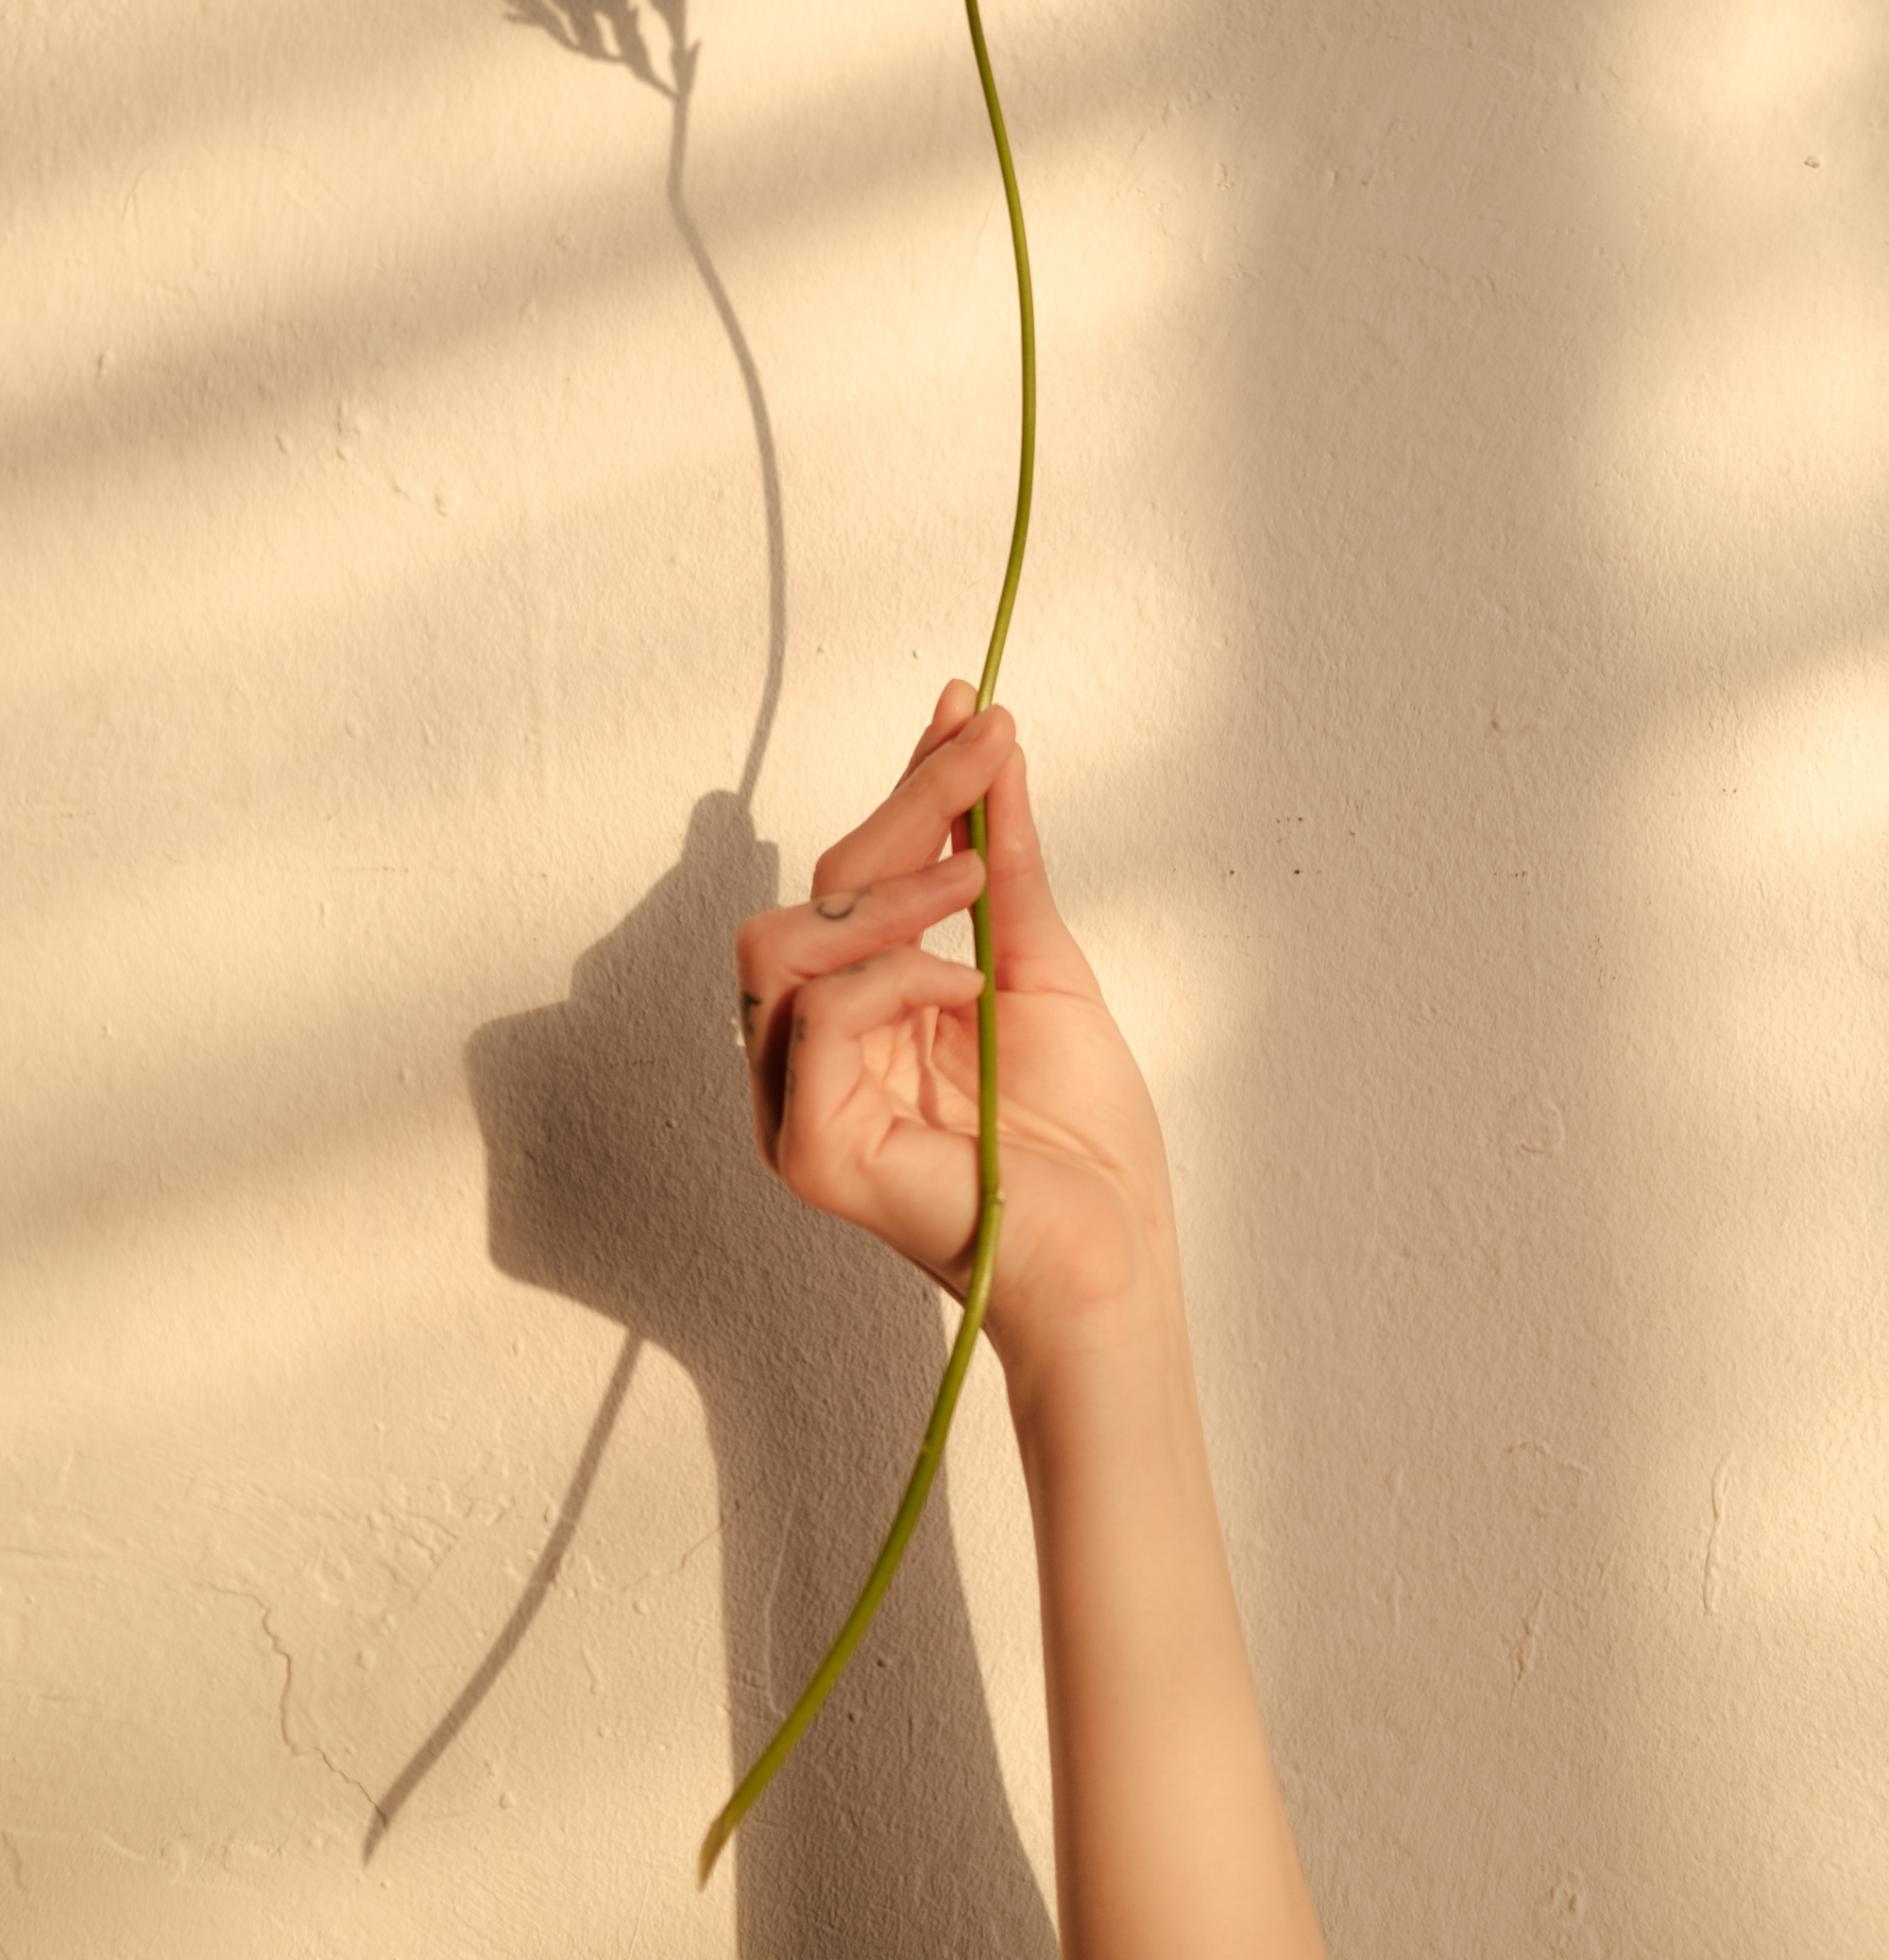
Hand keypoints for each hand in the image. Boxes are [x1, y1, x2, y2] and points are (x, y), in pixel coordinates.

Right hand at [736, 681, 1177, 1379]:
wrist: (1114, 1252)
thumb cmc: (1084, 1139)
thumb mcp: (1042, 963)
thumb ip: (1000, 858)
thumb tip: (985, 741)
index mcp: (866, 1010)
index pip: (857, 875)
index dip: (909, 785)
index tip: (971, 706)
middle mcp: (816, 1049)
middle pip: (817, 892)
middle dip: (904, 812)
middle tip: (987, 761)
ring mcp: (799, 1098)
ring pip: (783, 943)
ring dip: (887, 897)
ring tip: (975, 895)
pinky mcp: (805, 1146)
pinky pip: (816, 1017)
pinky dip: (893, 982)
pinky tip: (963, 993)